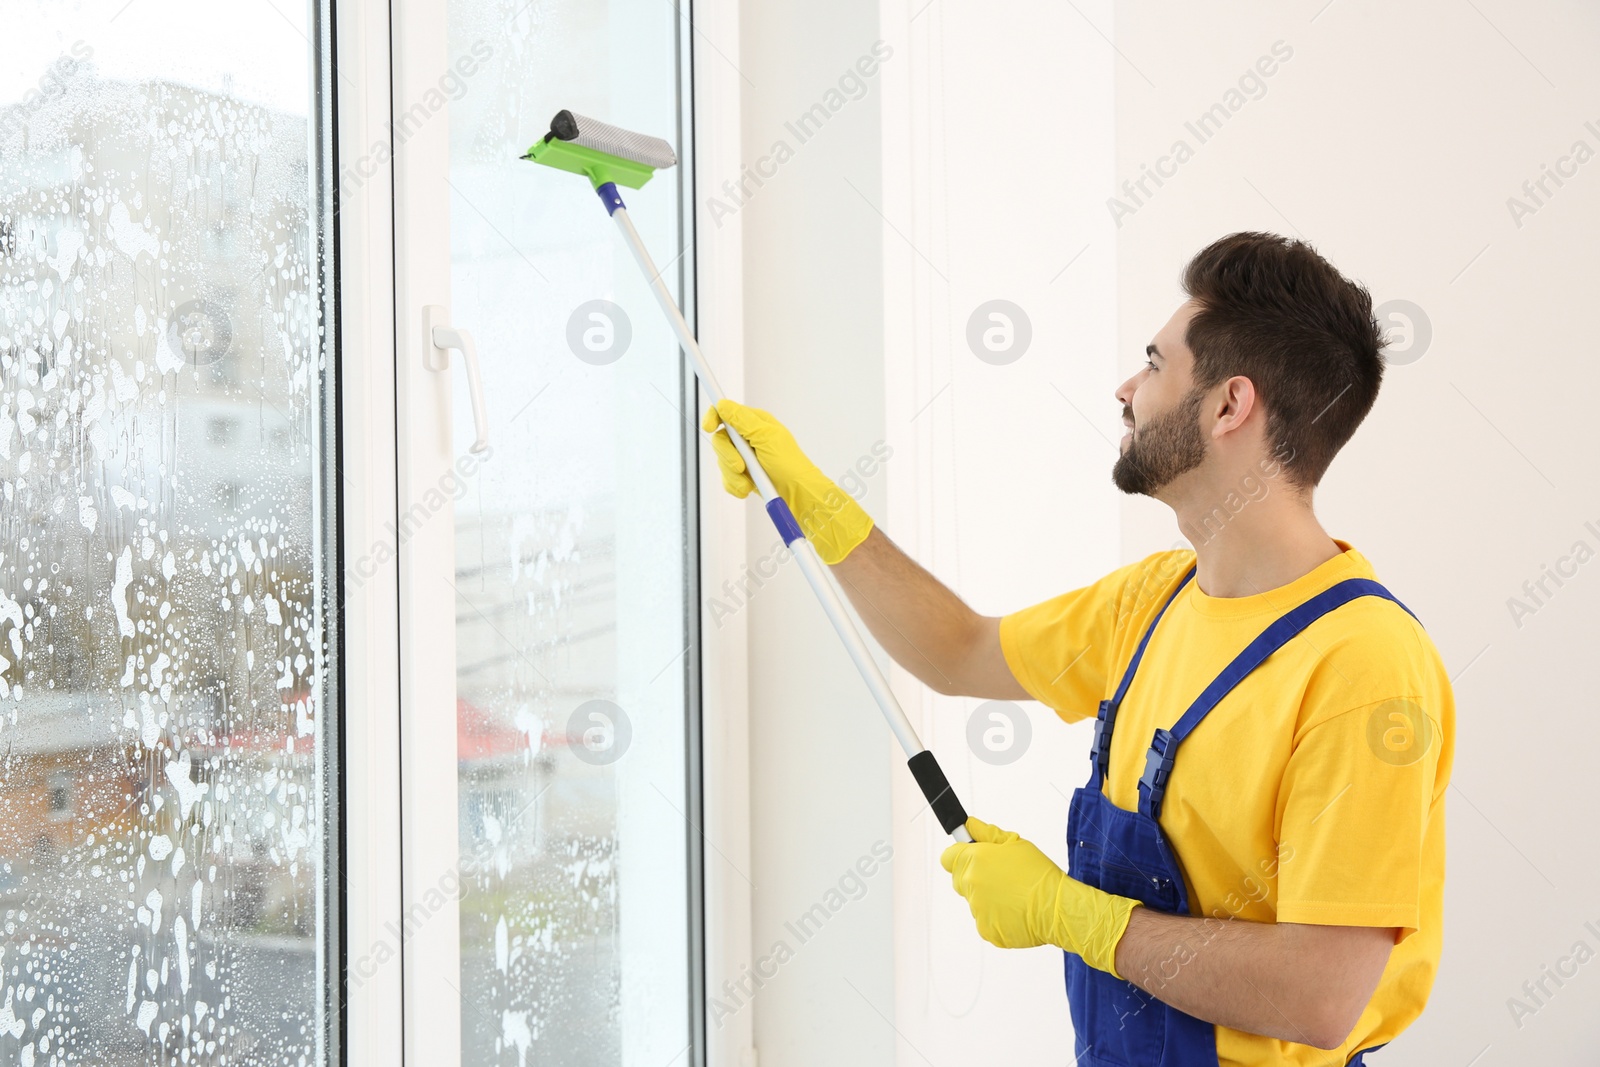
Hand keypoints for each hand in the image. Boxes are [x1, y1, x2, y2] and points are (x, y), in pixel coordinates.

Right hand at [701, 399, 874, 564]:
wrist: (797, 493)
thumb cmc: (789, 464)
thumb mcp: (767, 437)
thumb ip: (742, 420)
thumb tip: (722, 404)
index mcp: (754, 423)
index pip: (725, 413)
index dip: (713, 417)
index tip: (709, 427)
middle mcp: (747, 438)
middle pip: (720, 440)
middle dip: (727, 456)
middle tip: (740, 467)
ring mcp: (744, 458)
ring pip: (722, 462)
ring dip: (733, 476)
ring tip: (749, 483)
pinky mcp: (742, 476)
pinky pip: (727, 479)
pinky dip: (735, 486)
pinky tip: (748, 489)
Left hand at [940, 817, 1141, 978]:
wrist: (1056, 907)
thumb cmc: (1039, 873)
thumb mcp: (1015, 843)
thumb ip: (987, 833)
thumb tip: (969, 826)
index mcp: (974, 861)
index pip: (948, 858)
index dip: (960, 856)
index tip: (972, 856)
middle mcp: (971, 885)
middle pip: (960, 880)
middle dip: (975, 877)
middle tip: (1001, 877)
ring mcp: (977, 910)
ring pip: (975, 902)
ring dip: (988, 899)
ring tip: (1014, 896)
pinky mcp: (986, 930)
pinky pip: (985, 921)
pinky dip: (997, 918)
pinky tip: (1016, 911)